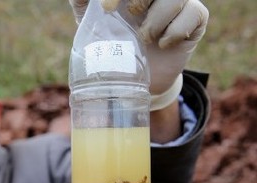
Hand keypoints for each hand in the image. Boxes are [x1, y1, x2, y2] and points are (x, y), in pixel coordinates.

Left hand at [68, 0, 208, 110]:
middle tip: (130, 15)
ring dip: (157, 20)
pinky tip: (163, 44)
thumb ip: (83, 1)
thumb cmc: (110, 45)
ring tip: (145, 38)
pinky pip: (194, 12)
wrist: (132, 77)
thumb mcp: (90, 22)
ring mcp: (178, 3)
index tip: (106, 8)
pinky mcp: (195, 19)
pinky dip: (175, 31)